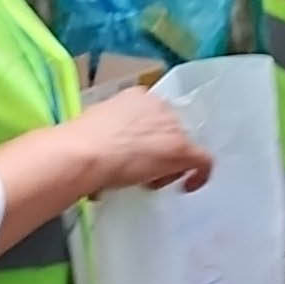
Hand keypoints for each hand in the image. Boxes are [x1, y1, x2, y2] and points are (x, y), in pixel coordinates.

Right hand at [66, 82, 213, 195]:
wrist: (84, 152)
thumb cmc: (81, 142)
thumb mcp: (97, 125)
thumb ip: (112, 130)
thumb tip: (112, 146)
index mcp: (137, 96)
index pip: (153, 116)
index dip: (149, 137)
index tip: (136, 153)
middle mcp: (160, 105)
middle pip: (171, 130)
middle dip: (159, 151)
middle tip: (141, 170)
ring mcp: (174, 127)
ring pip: (183, 147)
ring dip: (169, 165)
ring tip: (148, 180)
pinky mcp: (183, 149)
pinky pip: (203, 161)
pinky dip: (200, 175)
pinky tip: (189, 187)